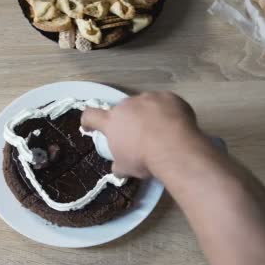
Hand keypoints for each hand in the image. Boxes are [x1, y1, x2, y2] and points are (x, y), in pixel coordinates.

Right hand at [82, 92, 198, 177]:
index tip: (91, 126)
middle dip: (127, 120)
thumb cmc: (145, 159)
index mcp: (112, 121)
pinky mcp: (168, 96)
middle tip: (138, 135)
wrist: (175, 150)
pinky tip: (174, 123)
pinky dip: (167, 111)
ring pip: (144, 103)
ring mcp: (149, 98)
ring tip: (159, 129)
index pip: (91, 115)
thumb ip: (118, 164)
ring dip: (147, 113)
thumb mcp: (126, 168)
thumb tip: (117, 168)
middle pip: (122, 110)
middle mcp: (128, 105)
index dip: (89, 120)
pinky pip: (165, 102)